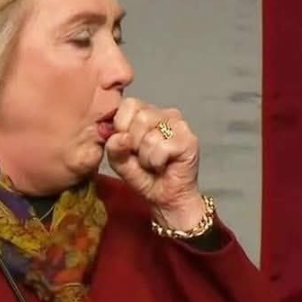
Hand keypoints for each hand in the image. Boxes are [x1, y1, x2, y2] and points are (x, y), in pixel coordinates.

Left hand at [105, 98, 204, 229]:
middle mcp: (164, 114)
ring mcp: (179, 125)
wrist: (167, 197)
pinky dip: (156, 162)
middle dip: (134, 144)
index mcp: (145, 112)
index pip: (128, 104)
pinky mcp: (188, 139)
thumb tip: (119, 137)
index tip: (127, 144)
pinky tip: (163, 165)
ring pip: (150, 134)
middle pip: (139, 117)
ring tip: (152, 162)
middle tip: (142, 156)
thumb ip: (113, 147)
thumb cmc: (145, 176)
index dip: (121, 126)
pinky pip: (161, 148)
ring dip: (145, 156)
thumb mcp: (119, 161)